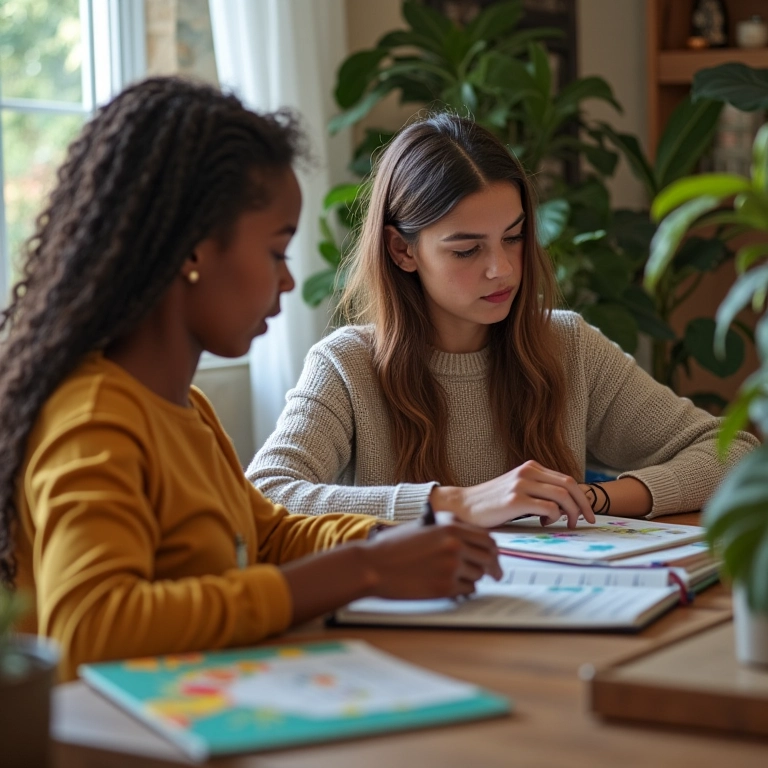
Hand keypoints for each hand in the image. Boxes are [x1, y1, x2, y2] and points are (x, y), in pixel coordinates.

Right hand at [362, 518, 501, 599]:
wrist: (374, 565)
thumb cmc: (393, 546)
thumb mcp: (423, 527)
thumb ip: (448, 529)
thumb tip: (472, 541)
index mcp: (450, 527)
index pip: (487, 538)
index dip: (493, 549)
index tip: (494, 555)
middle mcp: (455, 545)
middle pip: (489, 557)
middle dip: (494, 567)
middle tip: (496, 574)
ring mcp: (451, 567)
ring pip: (479, 575)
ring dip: (474, 578)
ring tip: (460, 578)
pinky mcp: (445, 587)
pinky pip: (467, 589)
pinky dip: (464, 589)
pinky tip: (452, 586)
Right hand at [430, 460, 595, 528]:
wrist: (463, 505)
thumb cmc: (490, 503)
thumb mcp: (516, 489)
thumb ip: (538, 492)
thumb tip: (564, 507)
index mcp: (530, 468)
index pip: (566, 479)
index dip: (582, 497)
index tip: (587, 512)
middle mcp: (527, 472)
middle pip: (570, 485)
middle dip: (583, 505)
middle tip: (587, 520)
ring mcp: (521, 485)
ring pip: (562, 496)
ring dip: (572, 513)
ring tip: (568, 524)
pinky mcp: (515, 500)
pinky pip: (548, 507)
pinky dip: (553, 517)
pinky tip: (544, 523)